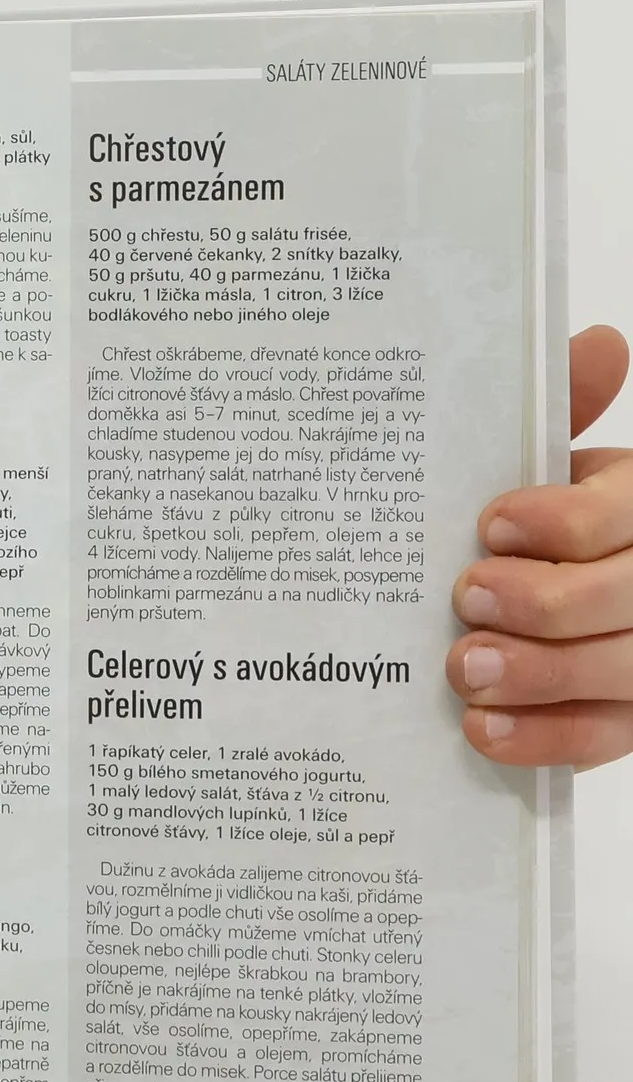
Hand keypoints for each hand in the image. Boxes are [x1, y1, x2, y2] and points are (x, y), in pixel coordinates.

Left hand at [449, 325, 632, 767]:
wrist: (523, 597)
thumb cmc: (539, 517)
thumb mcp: (546, 462)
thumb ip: (562, 411)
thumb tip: (601, 343)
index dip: (571, 519)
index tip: (492, 523)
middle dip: (554, 602)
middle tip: (469, 597)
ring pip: (629, 672)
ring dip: (544, 675)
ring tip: (465, 669)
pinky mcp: (632, 718)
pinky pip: (607, 738)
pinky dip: (544, 737)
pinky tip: (481, 728)